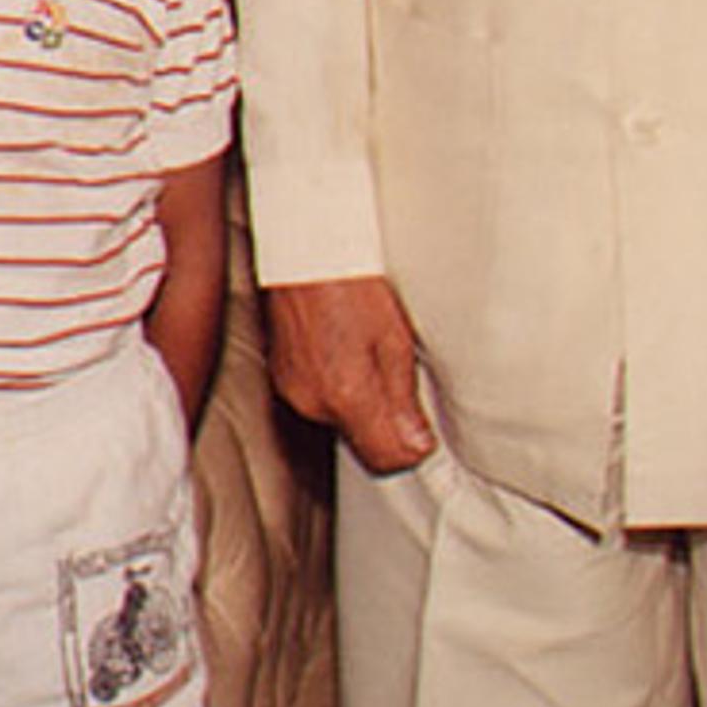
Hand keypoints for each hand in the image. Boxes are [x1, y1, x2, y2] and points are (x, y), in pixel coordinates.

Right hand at [263, 277, 437, 473]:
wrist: (305, 248)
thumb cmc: (352, 282)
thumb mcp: (395, 339)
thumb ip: (404, 399)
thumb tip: (417, 445)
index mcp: (347, 394)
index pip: (385, 459)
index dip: (410, 450)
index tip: (423, 433)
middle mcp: (314, 401)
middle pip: (362, 444)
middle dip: (386, 427)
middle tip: (403, 384)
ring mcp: (293, 391)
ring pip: (340, 422)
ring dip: (361, 407)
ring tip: (372, 360)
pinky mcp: (283, 378)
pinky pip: (319, 402)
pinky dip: (337, 390)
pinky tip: (347, 354)